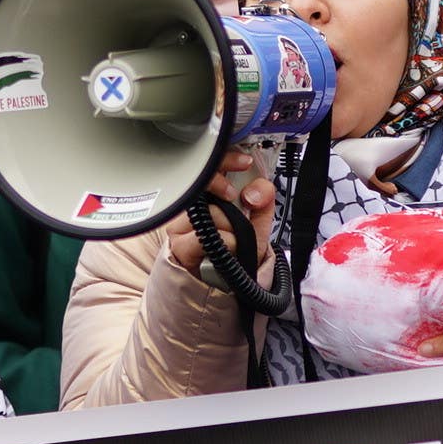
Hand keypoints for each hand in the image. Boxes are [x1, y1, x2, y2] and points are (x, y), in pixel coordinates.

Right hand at [165, 148, 275, 278]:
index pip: (210, 167)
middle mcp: (189, 206)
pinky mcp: (179, 243)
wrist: (225, 284)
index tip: (244, 162)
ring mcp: (180, 224)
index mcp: (206, 196)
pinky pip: (208, 234)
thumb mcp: (257, 224)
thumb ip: (263, 202)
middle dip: (233, 202)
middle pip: (210, 190)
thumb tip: (256, 190)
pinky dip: (227, 242)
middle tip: (243, 210)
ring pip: (212, 213)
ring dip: (233, 228)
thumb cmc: (236, 252)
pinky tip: (227, 249)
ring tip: (234, 240)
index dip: (226, 160)